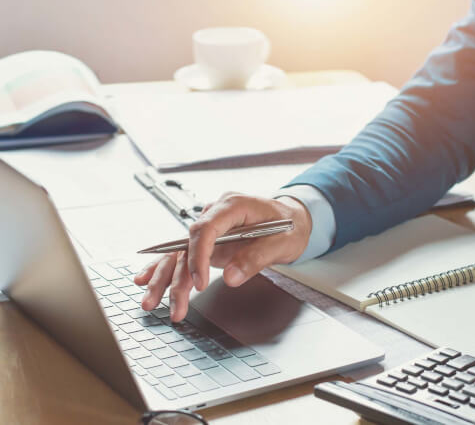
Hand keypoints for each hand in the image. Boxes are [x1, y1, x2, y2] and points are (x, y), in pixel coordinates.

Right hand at [133, 193, 311, 321]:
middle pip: (186, 244)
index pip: (205, 229)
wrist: (294, 218)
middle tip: (171, 304)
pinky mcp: (209, 241)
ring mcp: (210, 227)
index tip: (199, 282)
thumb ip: (255, 258)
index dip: (198, 256)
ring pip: (180, 253)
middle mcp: (216, 214)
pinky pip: (183, 254)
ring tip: (150, 302)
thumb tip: (230, 277)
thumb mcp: (282, 242)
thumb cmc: (290, 226)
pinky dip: (165, 268)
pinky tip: (145, 280)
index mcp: (233, 206)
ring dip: (164, 278)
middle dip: (174, 276)